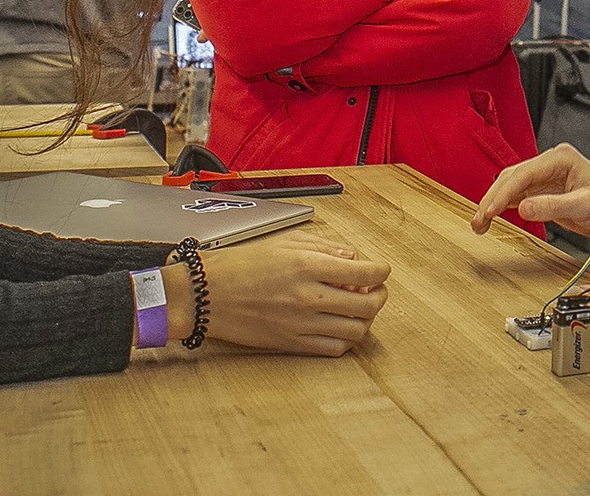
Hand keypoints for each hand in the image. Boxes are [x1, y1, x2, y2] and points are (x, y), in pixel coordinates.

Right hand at [188, 229, 389, 355]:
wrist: (207, 295)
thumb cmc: (242, 264)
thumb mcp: (286, 241)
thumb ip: (326, 247)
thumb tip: (353, 259)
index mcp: (308, 265)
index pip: (366, 273)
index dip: (381, 271)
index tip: (381, 270)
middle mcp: (308, 297)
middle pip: (368, 305)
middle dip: (380, 296)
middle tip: (376, 290)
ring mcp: (301, 324)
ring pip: (356, 331)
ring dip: (365, 320)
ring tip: (358, 309)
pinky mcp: (292, 344)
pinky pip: (334, 349)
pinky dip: (346, 339)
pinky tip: (339, 326)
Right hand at [470, 143, 589, 256]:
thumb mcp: (584, 207)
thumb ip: (552, 206)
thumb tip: (522, 208)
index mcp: (559, 158)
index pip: (523, 174)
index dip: (503, 194)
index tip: (488, 212)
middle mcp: (550, 163)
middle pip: (512, 178)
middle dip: (492, 199)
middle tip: (477, 221)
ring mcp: (546, 176)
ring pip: (511, 186)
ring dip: (494, 203)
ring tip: (479, 223)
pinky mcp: (545, 190)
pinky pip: (519, 195)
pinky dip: (504, 206)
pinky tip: (493, 217)